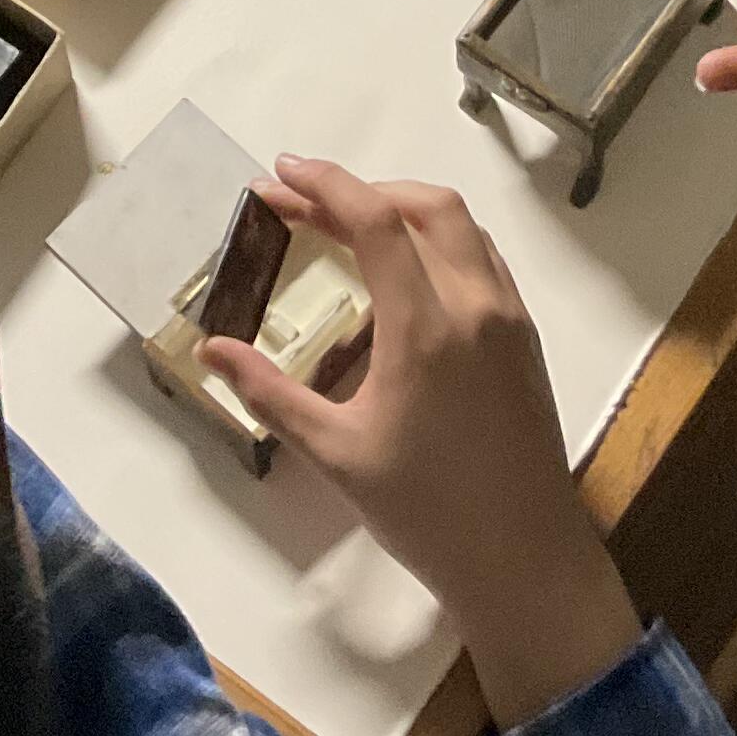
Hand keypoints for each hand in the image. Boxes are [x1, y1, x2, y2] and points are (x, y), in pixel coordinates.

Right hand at [201, 156, 640, 730]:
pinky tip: (406, 272)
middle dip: (361, 190)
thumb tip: (211, 348)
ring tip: (349, 227)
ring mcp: (509, 318)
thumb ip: (270, 394)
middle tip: (305, 205)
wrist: (524, 561)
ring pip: (461, 226)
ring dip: (404, 209)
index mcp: (426, 327)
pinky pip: (482, 259)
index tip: (279, 174)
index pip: (376, 221)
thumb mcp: (336, 454)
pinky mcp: (525, 338)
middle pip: (425, 205)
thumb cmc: (425, 513)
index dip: (325, 185)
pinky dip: (440, 240)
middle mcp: (475, 305)